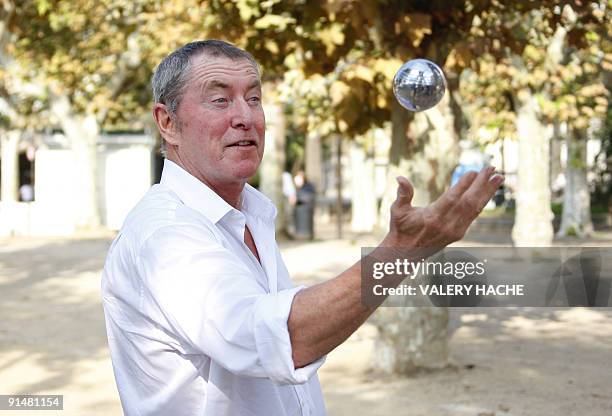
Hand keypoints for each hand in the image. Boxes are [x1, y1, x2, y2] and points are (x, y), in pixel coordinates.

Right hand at [385, 167, 503, 248]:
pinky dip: (483, 201)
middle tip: (491, 168)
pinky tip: (490, 190)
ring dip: (488, 192)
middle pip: (468, 202)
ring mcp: (455, 230)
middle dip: (482, 184)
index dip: (463, 186)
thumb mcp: (397, 211)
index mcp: (432, 218)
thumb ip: (402, 194)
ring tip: (499, 177)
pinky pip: (474, 215)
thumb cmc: (400, 229)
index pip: (451, 199)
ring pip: (475, 208)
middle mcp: (446, 225)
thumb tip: (399, 177)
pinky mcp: (459, 233)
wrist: (406, 254)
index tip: (473, 172)